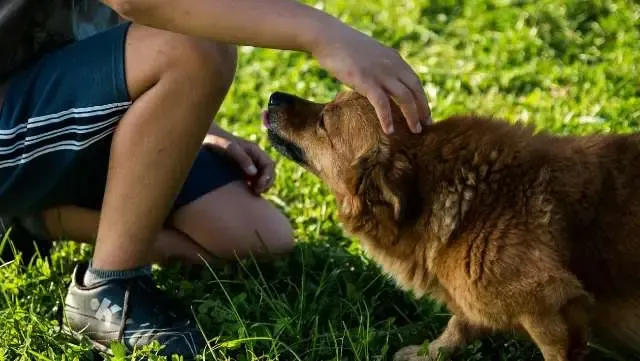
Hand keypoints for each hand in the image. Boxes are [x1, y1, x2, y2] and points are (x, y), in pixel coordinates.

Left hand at [203, 128, 275, 194]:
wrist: (203, 139)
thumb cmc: (216, 141)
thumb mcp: (229, 147)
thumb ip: (242, 158)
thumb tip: (253, 172)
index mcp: (254, 150)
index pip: (269, 164)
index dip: (267, 177)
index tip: (258, 186)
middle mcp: (253, 158)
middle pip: (269, 172)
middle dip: (266, 183)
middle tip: (256, 192)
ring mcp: (247, 165)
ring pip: (261, 178)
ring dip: (261, 186)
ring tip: (252, 193)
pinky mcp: (240, 171)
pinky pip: (252, 181)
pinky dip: (252, 187)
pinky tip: (246, 192)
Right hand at [311, 26, 430, 133]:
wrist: (328, 38)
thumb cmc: (344, 48)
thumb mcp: (370, 55)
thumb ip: (380, 67)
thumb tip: (380, 83)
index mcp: (394, 59)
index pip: (415, 81)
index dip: (422, 98)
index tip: (425, 113)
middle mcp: (392, 66)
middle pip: (415, 90)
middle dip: (422, 109)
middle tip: (427, 125)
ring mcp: (380, 73)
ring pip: (405, 98)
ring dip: (412, 116)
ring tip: (415, 131)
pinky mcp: (366, 81)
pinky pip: (382, 103)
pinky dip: (387, 118)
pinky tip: (389, 131)